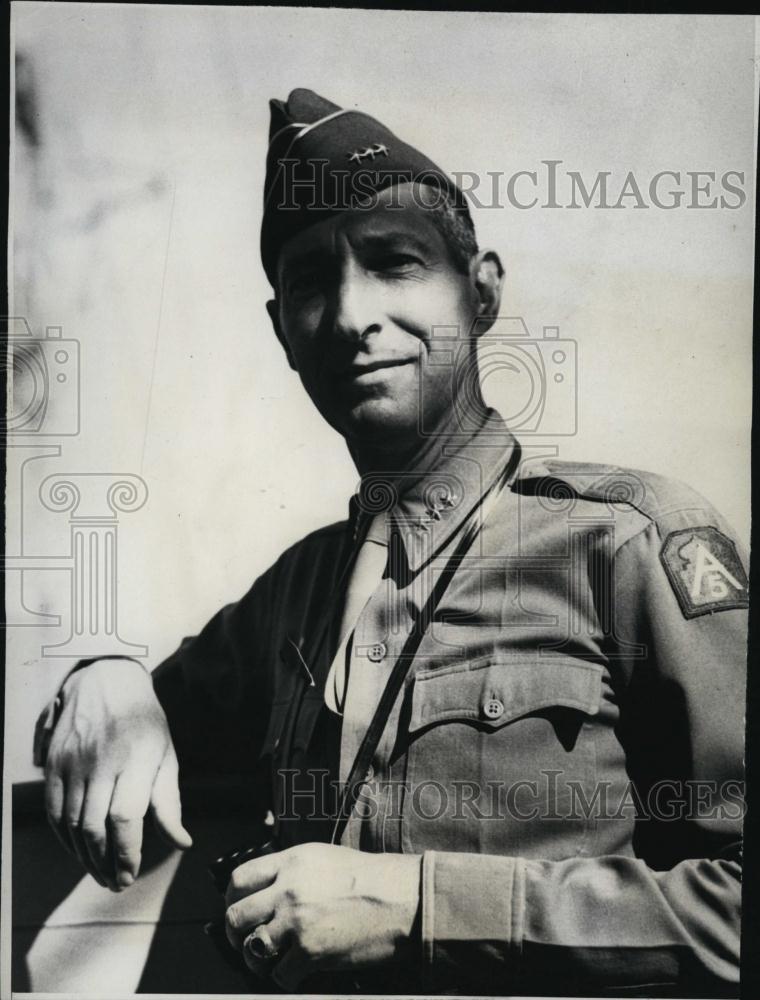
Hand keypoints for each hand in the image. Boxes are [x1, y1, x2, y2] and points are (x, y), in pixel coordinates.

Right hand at [41, 659, 191, 890]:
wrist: (106, 681)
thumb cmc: (144, 723)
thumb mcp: (166, 755)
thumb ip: (170, 802)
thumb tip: (183, 844)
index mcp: (138, 757)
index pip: (125, 816)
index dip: (126, 852)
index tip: (130, 875)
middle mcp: (102, 760)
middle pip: (95, 827)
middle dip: (105, 863)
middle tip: (117, 883)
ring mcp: (74, 762)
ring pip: (72, 824)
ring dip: (85, 858)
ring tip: (102, 873)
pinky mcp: (54, 765)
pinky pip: (54, 813)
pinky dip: (65, 839)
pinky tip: (80, 852)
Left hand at [224, 843, 420, 989]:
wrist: (403, 898)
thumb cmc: (371, 878)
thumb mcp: (324, 859)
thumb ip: (292, 871)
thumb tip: (266, 892)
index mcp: (292, 861)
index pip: (239, 880)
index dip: (231, 900)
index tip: (237, 911)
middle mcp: (289, 888)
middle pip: (236, 916)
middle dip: (236, 935)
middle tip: (248, 942)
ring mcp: (298, 920)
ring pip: (252, 948)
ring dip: (258, 960)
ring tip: (272, 961)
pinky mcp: (311, 951)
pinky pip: (279, 975)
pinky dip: (286, 979)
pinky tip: (299, 973)